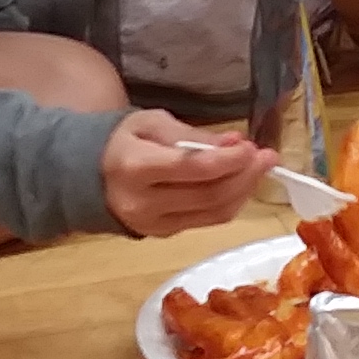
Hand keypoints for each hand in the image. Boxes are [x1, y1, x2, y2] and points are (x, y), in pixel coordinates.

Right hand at [103, 109, 268, 237]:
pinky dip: (230, 202)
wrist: (90, 177)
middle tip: (268, 157)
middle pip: (209, 194)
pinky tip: (240, 184)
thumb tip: (234, 143)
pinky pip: (208, 221)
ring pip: (214, 213)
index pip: (192, 168)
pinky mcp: (164, 235)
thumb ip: (193, 135)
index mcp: (135, 167)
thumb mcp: (153, 123)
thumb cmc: (125, 141)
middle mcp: (143, 202)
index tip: (253, 147)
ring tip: (260, 168)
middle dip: (245, 176)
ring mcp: (153, 225)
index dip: (229, 160)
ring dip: (244, 191)